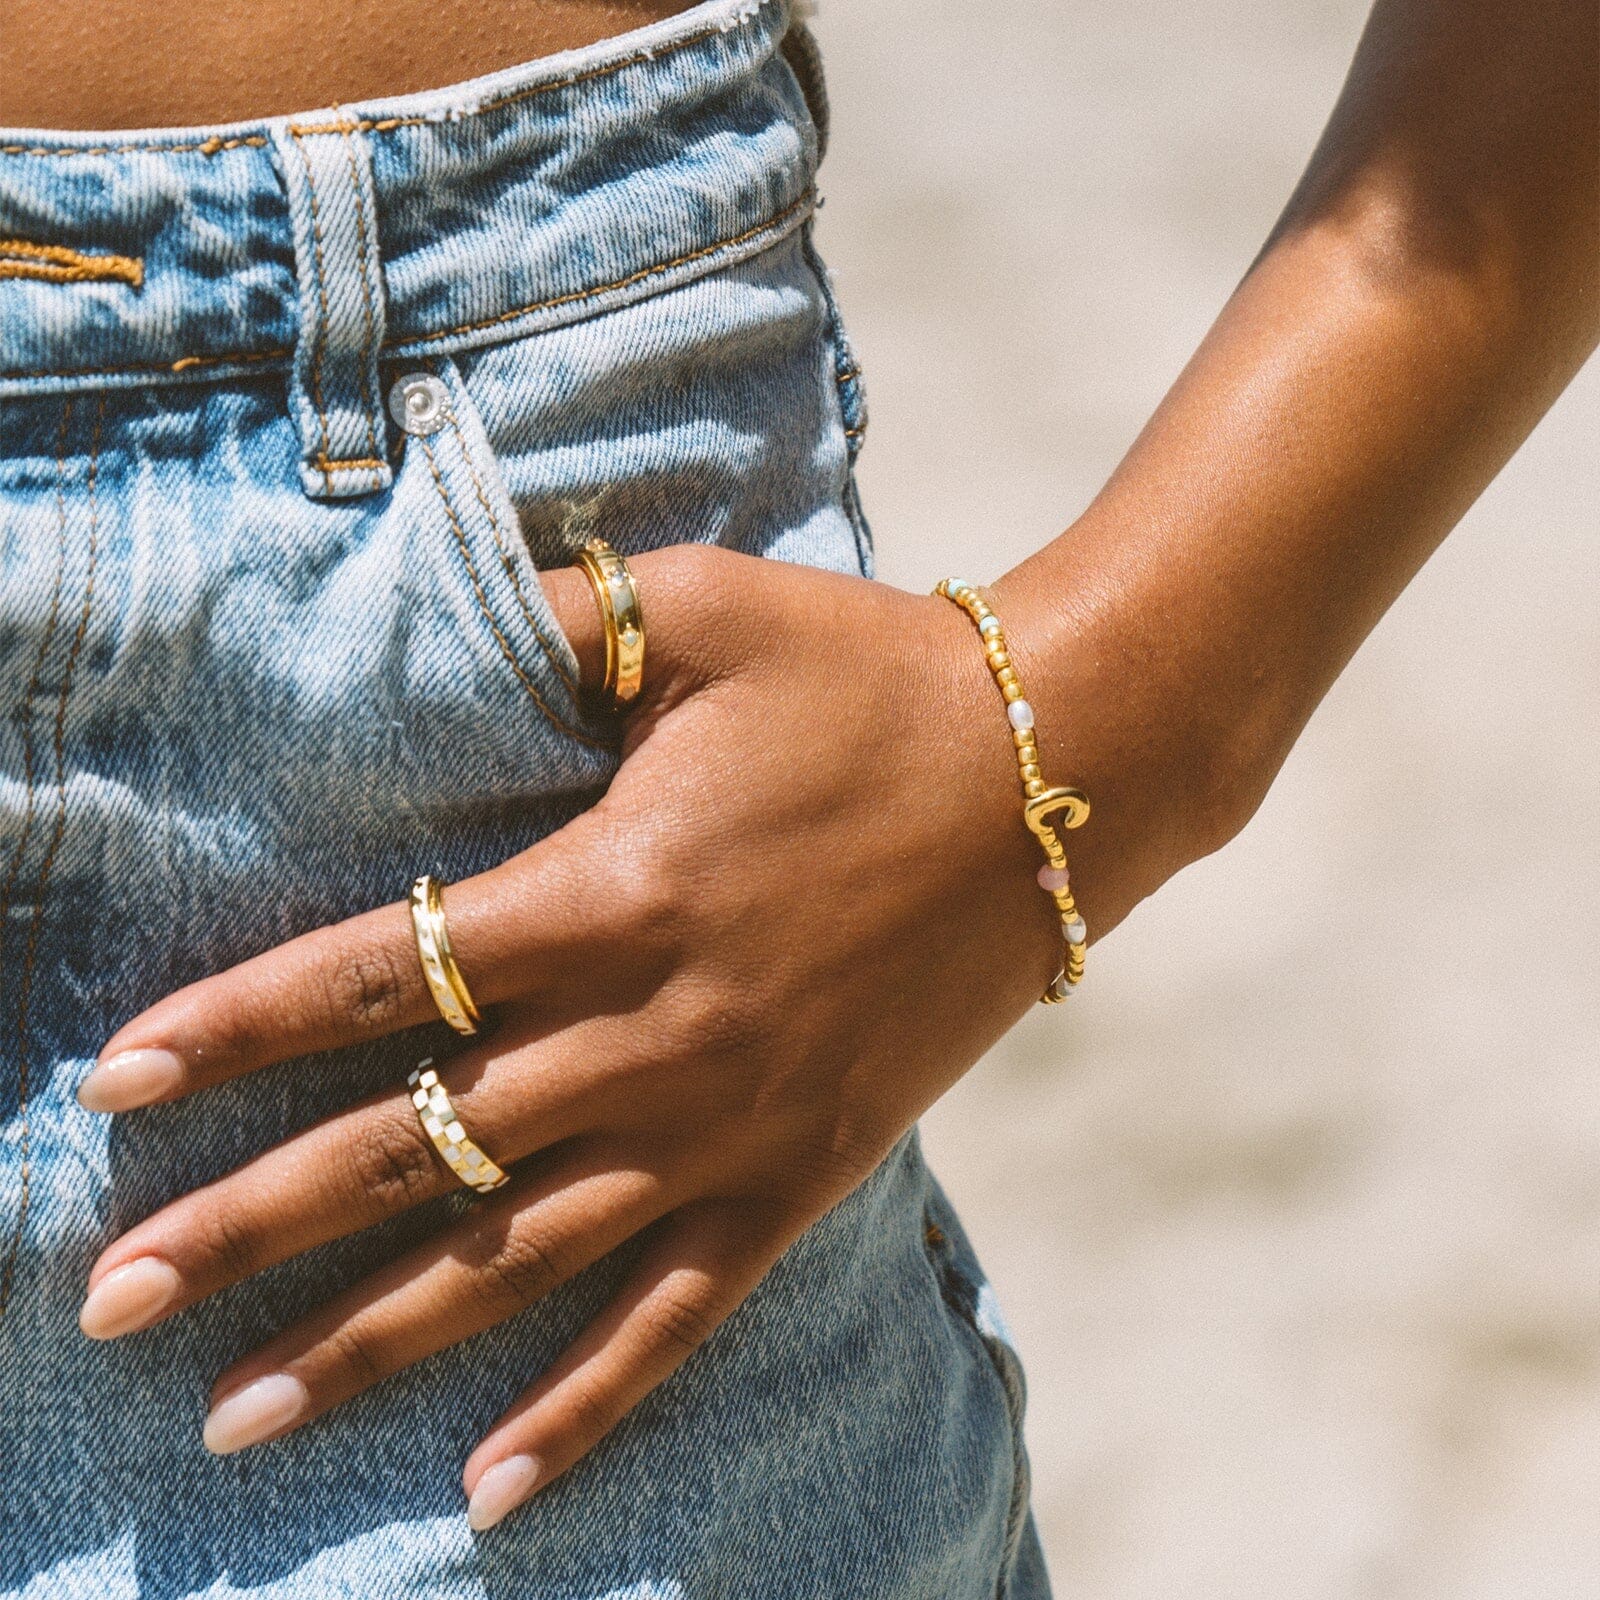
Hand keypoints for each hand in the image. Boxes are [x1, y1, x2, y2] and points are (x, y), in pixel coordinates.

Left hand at [74, 544, 1122, 1529]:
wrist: (1056, 774)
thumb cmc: (870, 673)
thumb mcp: (701, 607)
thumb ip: (551, 619)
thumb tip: (424, 615)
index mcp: (614, 887)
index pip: (380, 975)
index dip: (236, 1026)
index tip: (116, 1085)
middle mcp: (655, 1031)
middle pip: (413, 1144)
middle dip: (246, 1224)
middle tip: (106, 1297)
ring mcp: (730, 1121)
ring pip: (515, 1258)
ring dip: (367, 1338)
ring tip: (233, 1416)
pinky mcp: (802, 1173)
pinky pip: (674, 1315)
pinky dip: (584, 1407)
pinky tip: (492, 1487)